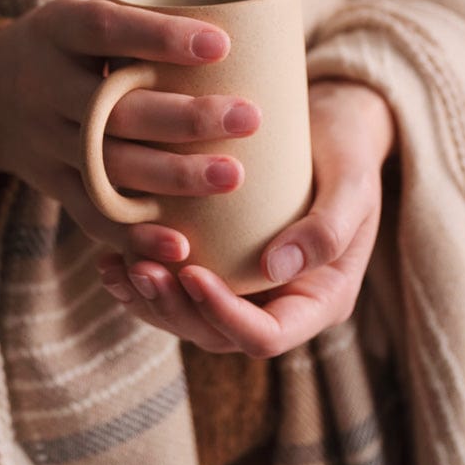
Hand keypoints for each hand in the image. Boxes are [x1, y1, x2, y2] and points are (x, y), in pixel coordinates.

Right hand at [0, 0, 260, 261]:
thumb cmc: (69, 47)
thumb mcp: (84, 16)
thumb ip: (140, 27)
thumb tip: (246, 38)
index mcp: (57, 31)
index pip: (105, 30)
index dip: (160, 38)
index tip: (223, 45)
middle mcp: (44, 87)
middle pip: (113, 108)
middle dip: (185, 117)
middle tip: (249, 118)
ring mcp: (44, 142)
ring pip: (108, 165)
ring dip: (172, 176)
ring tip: (232, 176)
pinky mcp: (50, 184)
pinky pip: (91, 214)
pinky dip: (135, 235)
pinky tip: (181, 245)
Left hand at [96, 80, 395, 355]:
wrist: (332, 127)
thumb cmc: (348, 150)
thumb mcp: (353, 182)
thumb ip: (328, 229)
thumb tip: (274, 267)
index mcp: (320, 301)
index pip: (267, 336)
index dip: (225, 315)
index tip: (193, 273)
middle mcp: (280, 305)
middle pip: (218, 335)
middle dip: (175, 309)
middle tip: (140, 269)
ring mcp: (248, 291)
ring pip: (190, 319)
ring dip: (151, 300)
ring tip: (120, 267)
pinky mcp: (222, 268)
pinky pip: (178, 290)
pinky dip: (142, 283)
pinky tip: (111, 260)